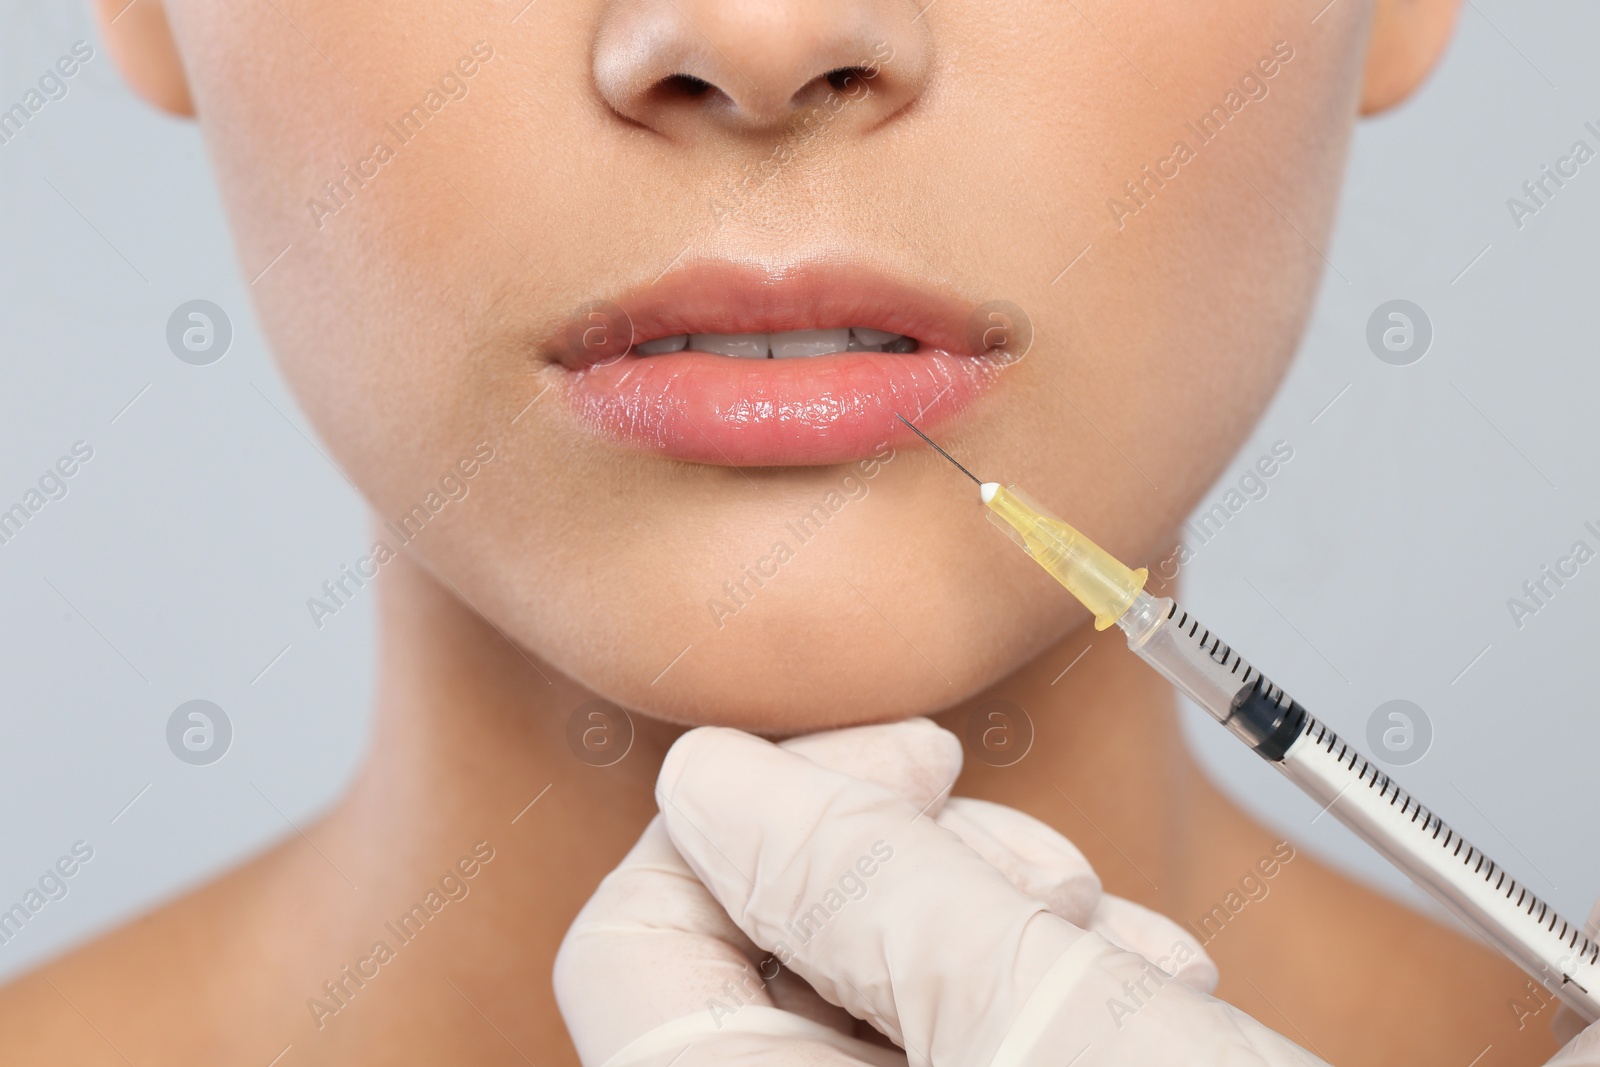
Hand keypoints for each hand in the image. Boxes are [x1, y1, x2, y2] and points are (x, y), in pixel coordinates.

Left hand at [554, 718, 1284, 1065]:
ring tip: (1131, 950)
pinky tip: (1148, 1001)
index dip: (759, 817)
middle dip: (913, 876)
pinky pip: (950, 1059)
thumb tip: (707, 779)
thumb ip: (857, 886)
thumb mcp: (1040, 1026)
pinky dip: (1041, 1005)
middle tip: (1047, 872)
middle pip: (764, 964)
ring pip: (872, 1002)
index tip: (905, 761)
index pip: (635, 944)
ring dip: (1002, 932)